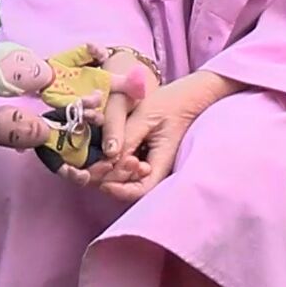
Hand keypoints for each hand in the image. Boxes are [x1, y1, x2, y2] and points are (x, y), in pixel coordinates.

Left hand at [61, 70, 241, 203]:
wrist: (186, 96)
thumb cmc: (170, 103)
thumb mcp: (145, 116)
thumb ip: (127, 138)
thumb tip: (107, 159)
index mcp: (162, 163)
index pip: (139, 190)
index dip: (118, 189)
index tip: (102, 173)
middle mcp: (158, 170)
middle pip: (129, 189)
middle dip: (110, 178)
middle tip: (99, 161)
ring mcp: (152, 165)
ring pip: (127, 180)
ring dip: (112, 171)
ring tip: (106, 155)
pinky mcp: (146, 158)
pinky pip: (128, 169)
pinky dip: (117, 163)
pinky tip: (111, 151)